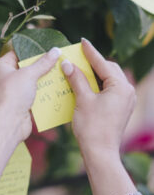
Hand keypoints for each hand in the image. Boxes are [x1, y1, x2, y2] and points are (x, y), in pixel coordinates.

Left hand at [0, 47, 60, 141]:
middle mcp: (6, 78)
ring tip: (63, 72)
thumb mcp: (28, 74)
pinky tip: (59, 88)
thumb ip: (43, 63)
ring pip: (33, 82)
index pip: (17, 53)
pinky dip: (46, 93)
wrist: (7, 124)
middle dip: (43, 66)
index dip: (32, 50)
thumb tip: (55, 51)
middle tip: (60, 60)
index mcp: (2, 67)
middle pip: (27, 68)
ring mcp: (14, 91)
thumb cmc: (11, 95)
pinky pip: (36, 95)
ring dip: (46, 80)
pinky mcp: (22, 103)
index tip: (49, 48)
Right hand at [61, 38, 135, 165]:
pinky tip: (83, 85)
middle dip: (93, 63)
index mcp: (120, 87)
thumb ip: (76, 79)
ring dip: (94, 74)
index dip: (90, 52)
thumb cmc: (92, 127)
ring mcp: (125, 100)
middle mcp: (127, 91)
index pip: (103, 63)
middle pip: (108, 69)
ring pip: (108, 80)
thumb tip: (68, 63)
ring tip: (78, 69)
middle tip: (77, 56)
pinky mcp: (119, 108)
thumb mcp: (82, 100)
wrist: (100, 152)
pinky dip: (96, 85)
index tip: (82, 41)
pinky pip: (108, 90)